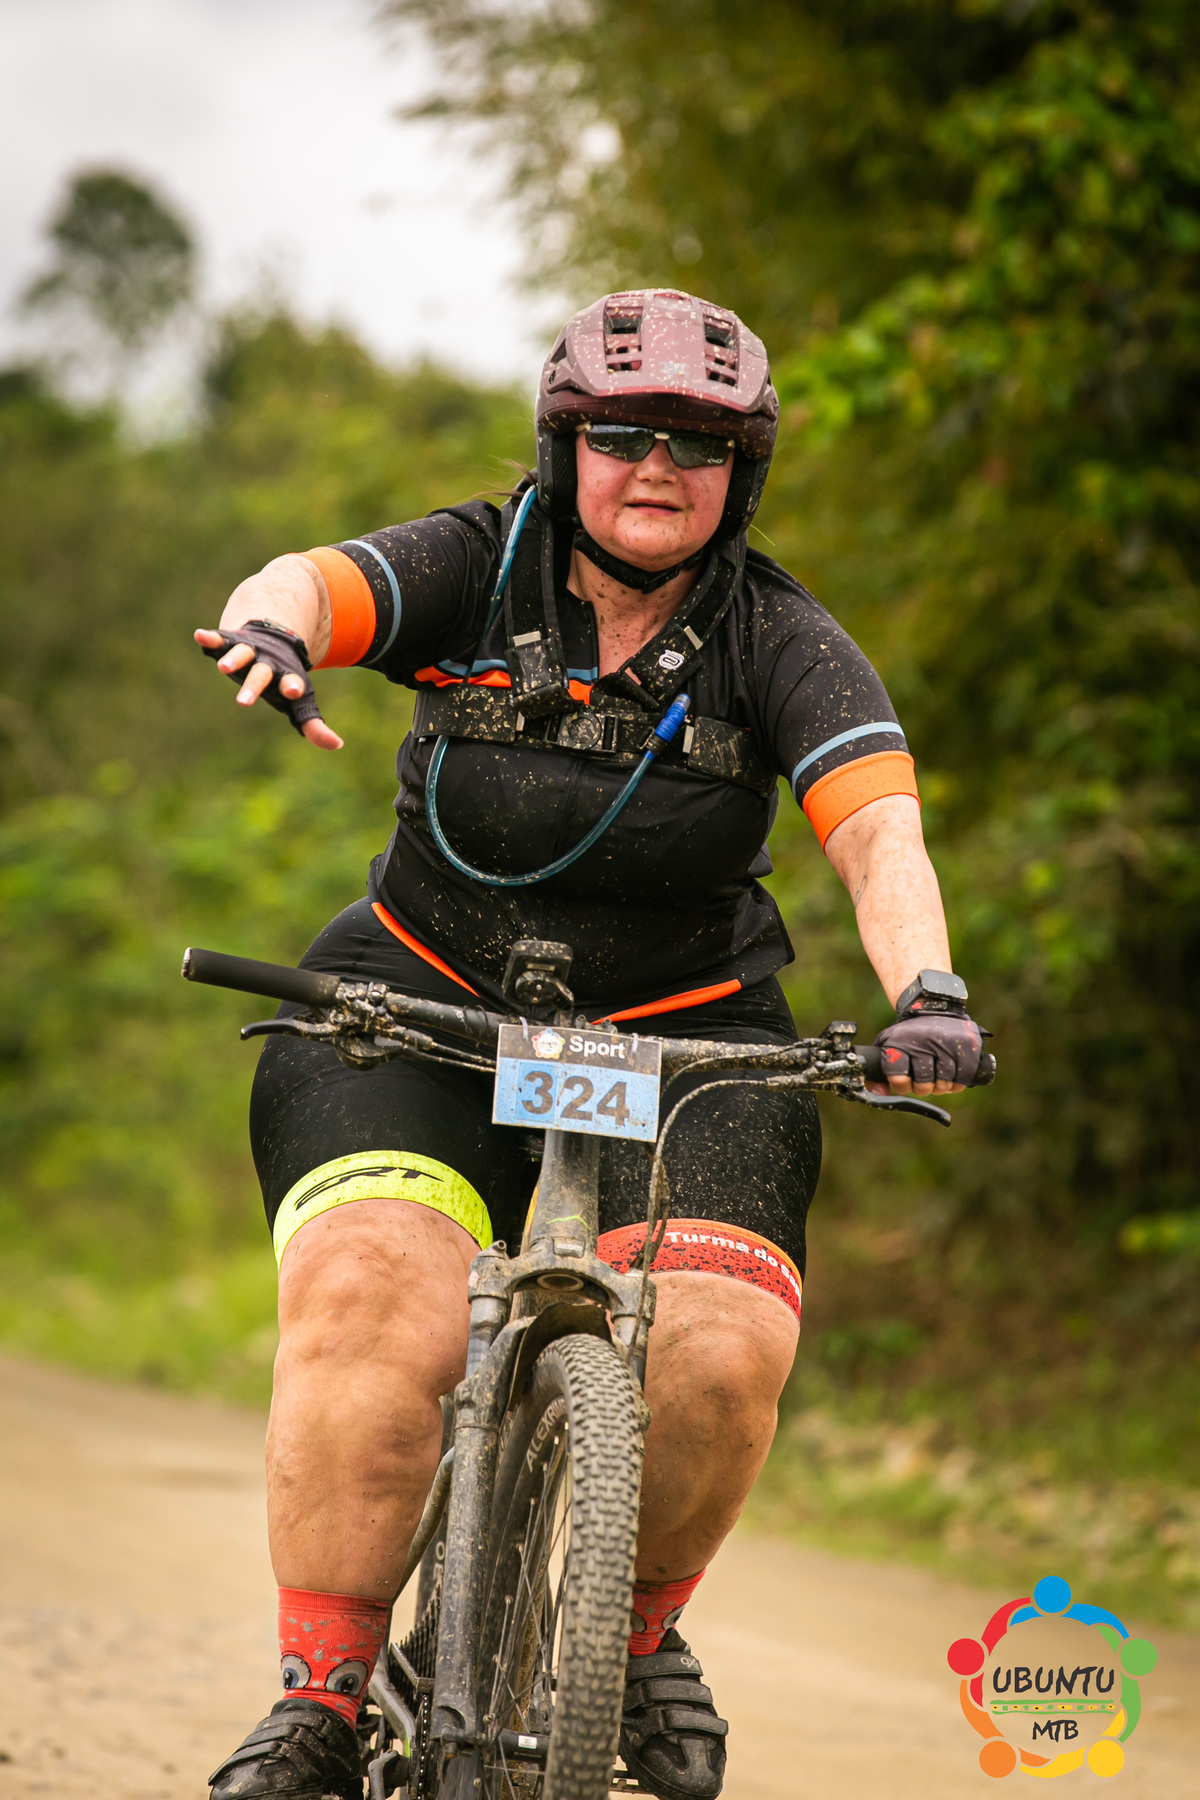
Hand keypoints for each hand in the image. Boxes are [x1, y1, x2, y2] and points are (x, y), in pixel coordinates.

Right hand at [195, 626, 342, 749]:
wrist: (276, 638)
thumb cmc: (285, 679)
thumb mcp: (301, 702)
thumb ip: (314, 725)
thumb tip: (337, 745)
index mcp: (286, 677)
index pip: (291, 683)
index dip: (292, 686)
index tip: (292, 690)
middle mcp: (268, 663)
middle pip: (261, 675)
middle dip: (253, 686)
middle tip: (243, 703)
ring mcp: (250, 651)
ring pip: (241, 654)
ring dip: (233, 660)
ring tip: (222, 668)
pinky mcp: (232, 641)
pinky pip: (220, 639)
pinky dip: (210, 638)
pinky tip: (200, 636)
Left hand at [870, 1011, 984, 1096]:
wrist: (935, 1008)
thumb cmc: (909, 1034)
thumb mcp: (887, 1045)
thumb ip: (878, 1071)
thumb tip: (879, 1093)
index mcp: (899, 1042)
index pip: (899, 1077)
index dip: (901, 1085)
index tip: (904, 1081)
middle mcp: (923, 1042)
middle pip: (923, 1084)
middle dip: (922, 1088)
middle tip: (923, 1080)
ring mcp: (946, 1044)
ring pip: (943, 1084)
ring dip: (940, 1086)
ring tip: (937, 1077)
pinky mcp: (967, 1047)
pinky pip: (962, 1079)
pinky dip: (957, 1084)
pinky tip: (952, 1076)